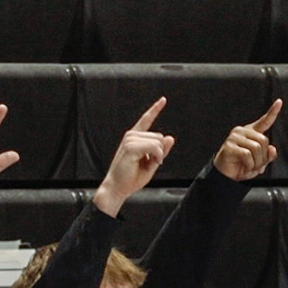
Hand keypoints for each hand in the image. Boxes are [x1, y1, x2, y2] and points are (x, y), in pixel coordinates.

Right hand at [95, 97, 174, 216]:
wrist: (117, 188)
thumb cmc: (130, 177)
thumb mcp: (151, 163)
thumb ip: (161, 150)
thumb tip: (170, 137)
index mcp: (134, 137)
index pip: (146, 120)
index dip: (155, 109)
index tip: (163, 99)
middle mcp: (131, 135)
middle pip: (160, 136)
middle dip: (160, 151)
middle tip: (148, 163)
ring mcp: (130, 139)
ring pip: (158, 141)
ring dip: (158, 155)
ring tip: (145, 164)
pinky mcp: (131, 147)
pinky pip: (155, 147)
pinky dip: (157, 156)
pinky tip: (150, 163)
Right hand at [213, 100, 281, 181]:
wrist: (226, 175)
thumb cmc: (242, 166)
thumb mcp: (259, 163)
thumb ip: (268, 156)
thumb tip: (272, 149)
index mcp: (251, 133)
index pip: (264, 121)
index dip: (273, 112)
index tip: (279, 102)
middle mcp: (243, 131)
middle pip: (264, 140)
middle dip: (263, 157)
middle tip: (256, 166)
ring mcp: (235, 137)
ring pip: (257, 147)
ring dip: (257, 162)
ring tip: (250, 167)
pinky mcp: (229, 145)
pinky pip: (247, 154)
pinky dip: (249, 165)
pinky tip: (244, 167)